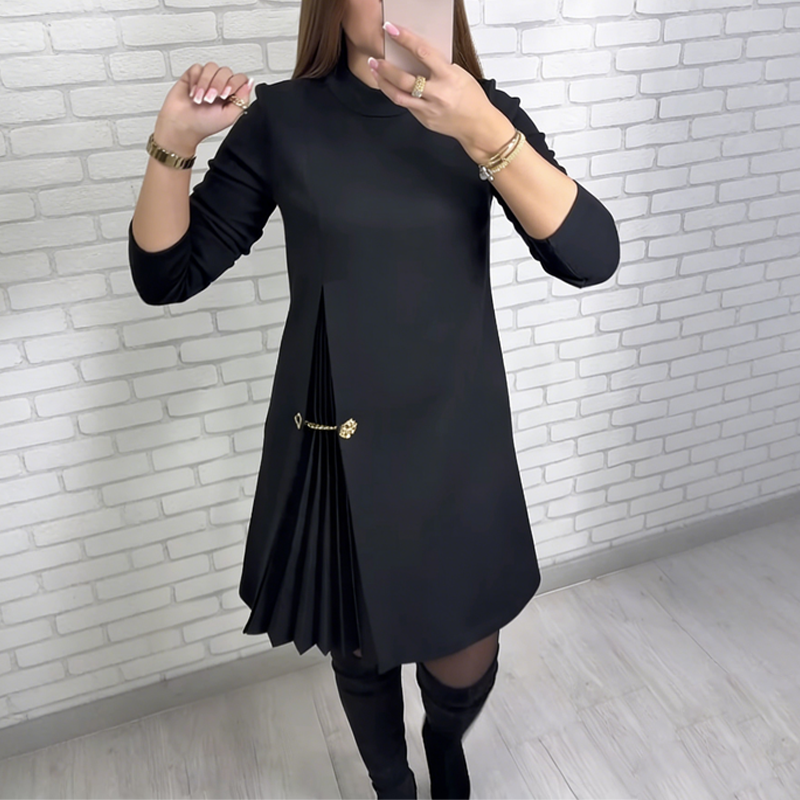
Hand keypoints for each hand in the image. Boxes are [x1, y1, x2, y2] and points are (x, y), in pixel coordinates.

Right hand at [155, 63, 254, 154]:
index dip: (234, 83)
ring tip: (200, 98)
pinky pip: (197, 67)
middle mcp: (219, 86)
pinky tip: (193, 93)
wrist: (181, 125)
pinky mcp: (192, 76)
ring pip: (212, 67)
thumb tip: (249, 83)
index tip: (225, 95)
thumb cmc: (204, 125)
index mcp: (231, 95)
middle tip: (210, 99)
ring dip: (206, 82)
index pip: (240, 78)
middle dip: (218, 84)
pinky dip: (195, 80)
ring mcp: (206, 80)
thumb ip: (242, 100)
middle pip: (226, 71)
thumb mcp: (229, 117)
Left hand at [368, 22, 503, 146]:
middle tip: (375, 58)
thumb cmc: (472, 98)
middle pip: (404, 80)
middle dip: (386, 68)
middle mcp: (438, 94)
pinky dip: (396, 94)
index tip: (392, 30)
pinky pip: (406, 106)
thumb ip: (439, 66)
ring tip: (375, 71)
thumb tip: (418, 55)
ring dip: (383, 82)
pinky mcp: (424, 120)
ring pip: (399, 96)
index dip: (405, 39)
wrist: (477, 126)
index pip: (423, 53)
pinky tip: (390, 87)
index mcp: (449, 77)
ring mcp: (429, 110)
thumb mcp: (459, 75)